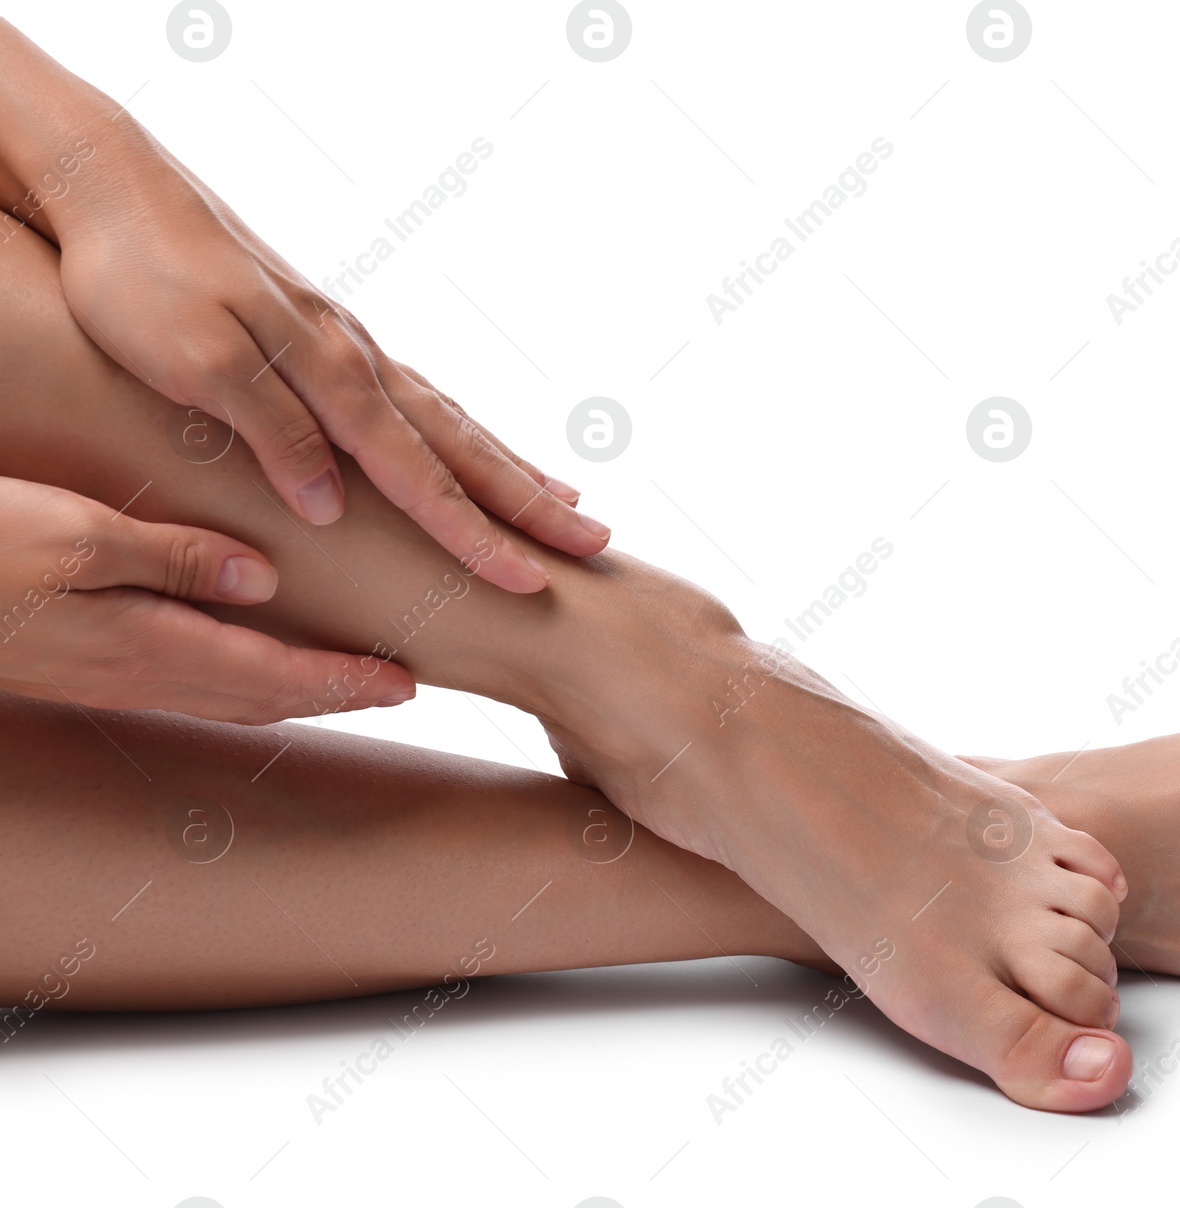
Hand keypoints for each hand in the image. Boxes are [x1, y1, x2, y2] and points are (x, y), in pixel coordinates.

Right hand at [0, 478, 415, 723]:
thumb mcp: (72, 534)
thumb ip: (171, 557)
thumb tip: (260, 579)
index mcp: (146, 645)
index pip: (275, 675)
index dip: (346, 682)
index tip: (408, 683)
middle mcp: (136, 676)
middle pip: (262, 698)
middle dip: (335, 695)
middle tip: (399, 688)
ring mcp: (106, 679)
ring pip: (226, 698)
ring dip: (292, 694)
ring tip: (341, 681)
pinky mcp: (80, 669)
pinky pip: (186, 687)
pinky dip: (239, 682)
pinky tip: (241, 664)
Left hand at [32, 93, 606, 593]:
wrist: (117, 187)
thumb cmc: (141, 279)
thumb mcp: (192, 362)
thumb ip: (271, 429)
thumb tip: (331, 503)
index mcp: (333, 376)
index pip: (419, 476)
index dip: (474, 534)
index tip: (528, 581)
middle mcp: (359, 363)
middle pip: (463, 447)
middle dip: (530, 503)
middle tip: (595, 543)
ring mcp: (352, 350)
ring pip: (452, 420)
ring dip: (510, 467)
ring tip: (565, 501)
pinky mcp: (332, 341)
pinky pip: (419, 400)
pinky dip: (462, 433)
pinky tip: (472, 444)